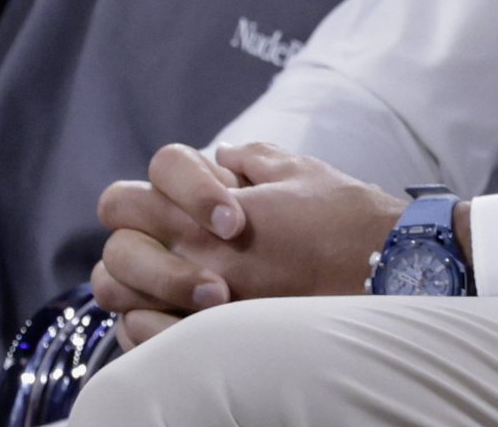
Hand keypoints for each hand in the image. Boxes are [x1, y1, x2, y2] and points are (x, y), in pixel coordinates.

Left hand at [92, 143, 414, 346]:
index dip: (148, 197)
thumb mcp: (297, 170)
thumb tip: (225, 157)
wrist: (383, 272)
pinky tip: (174, 315)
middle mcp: (194, 257)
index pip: (128, 198)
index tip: (188, 207)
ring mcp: (199, 303)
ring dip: (133, 286)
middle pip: (114, 249)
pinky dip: (146, 327)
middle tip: (165, 242)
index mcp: (206, 211)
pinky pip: (143, 339)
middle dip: (131, 242)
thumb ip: (250, 159)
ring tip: (164, 282)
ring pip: (119, 297)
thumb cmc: (345, 220)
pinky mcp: (213, 340)